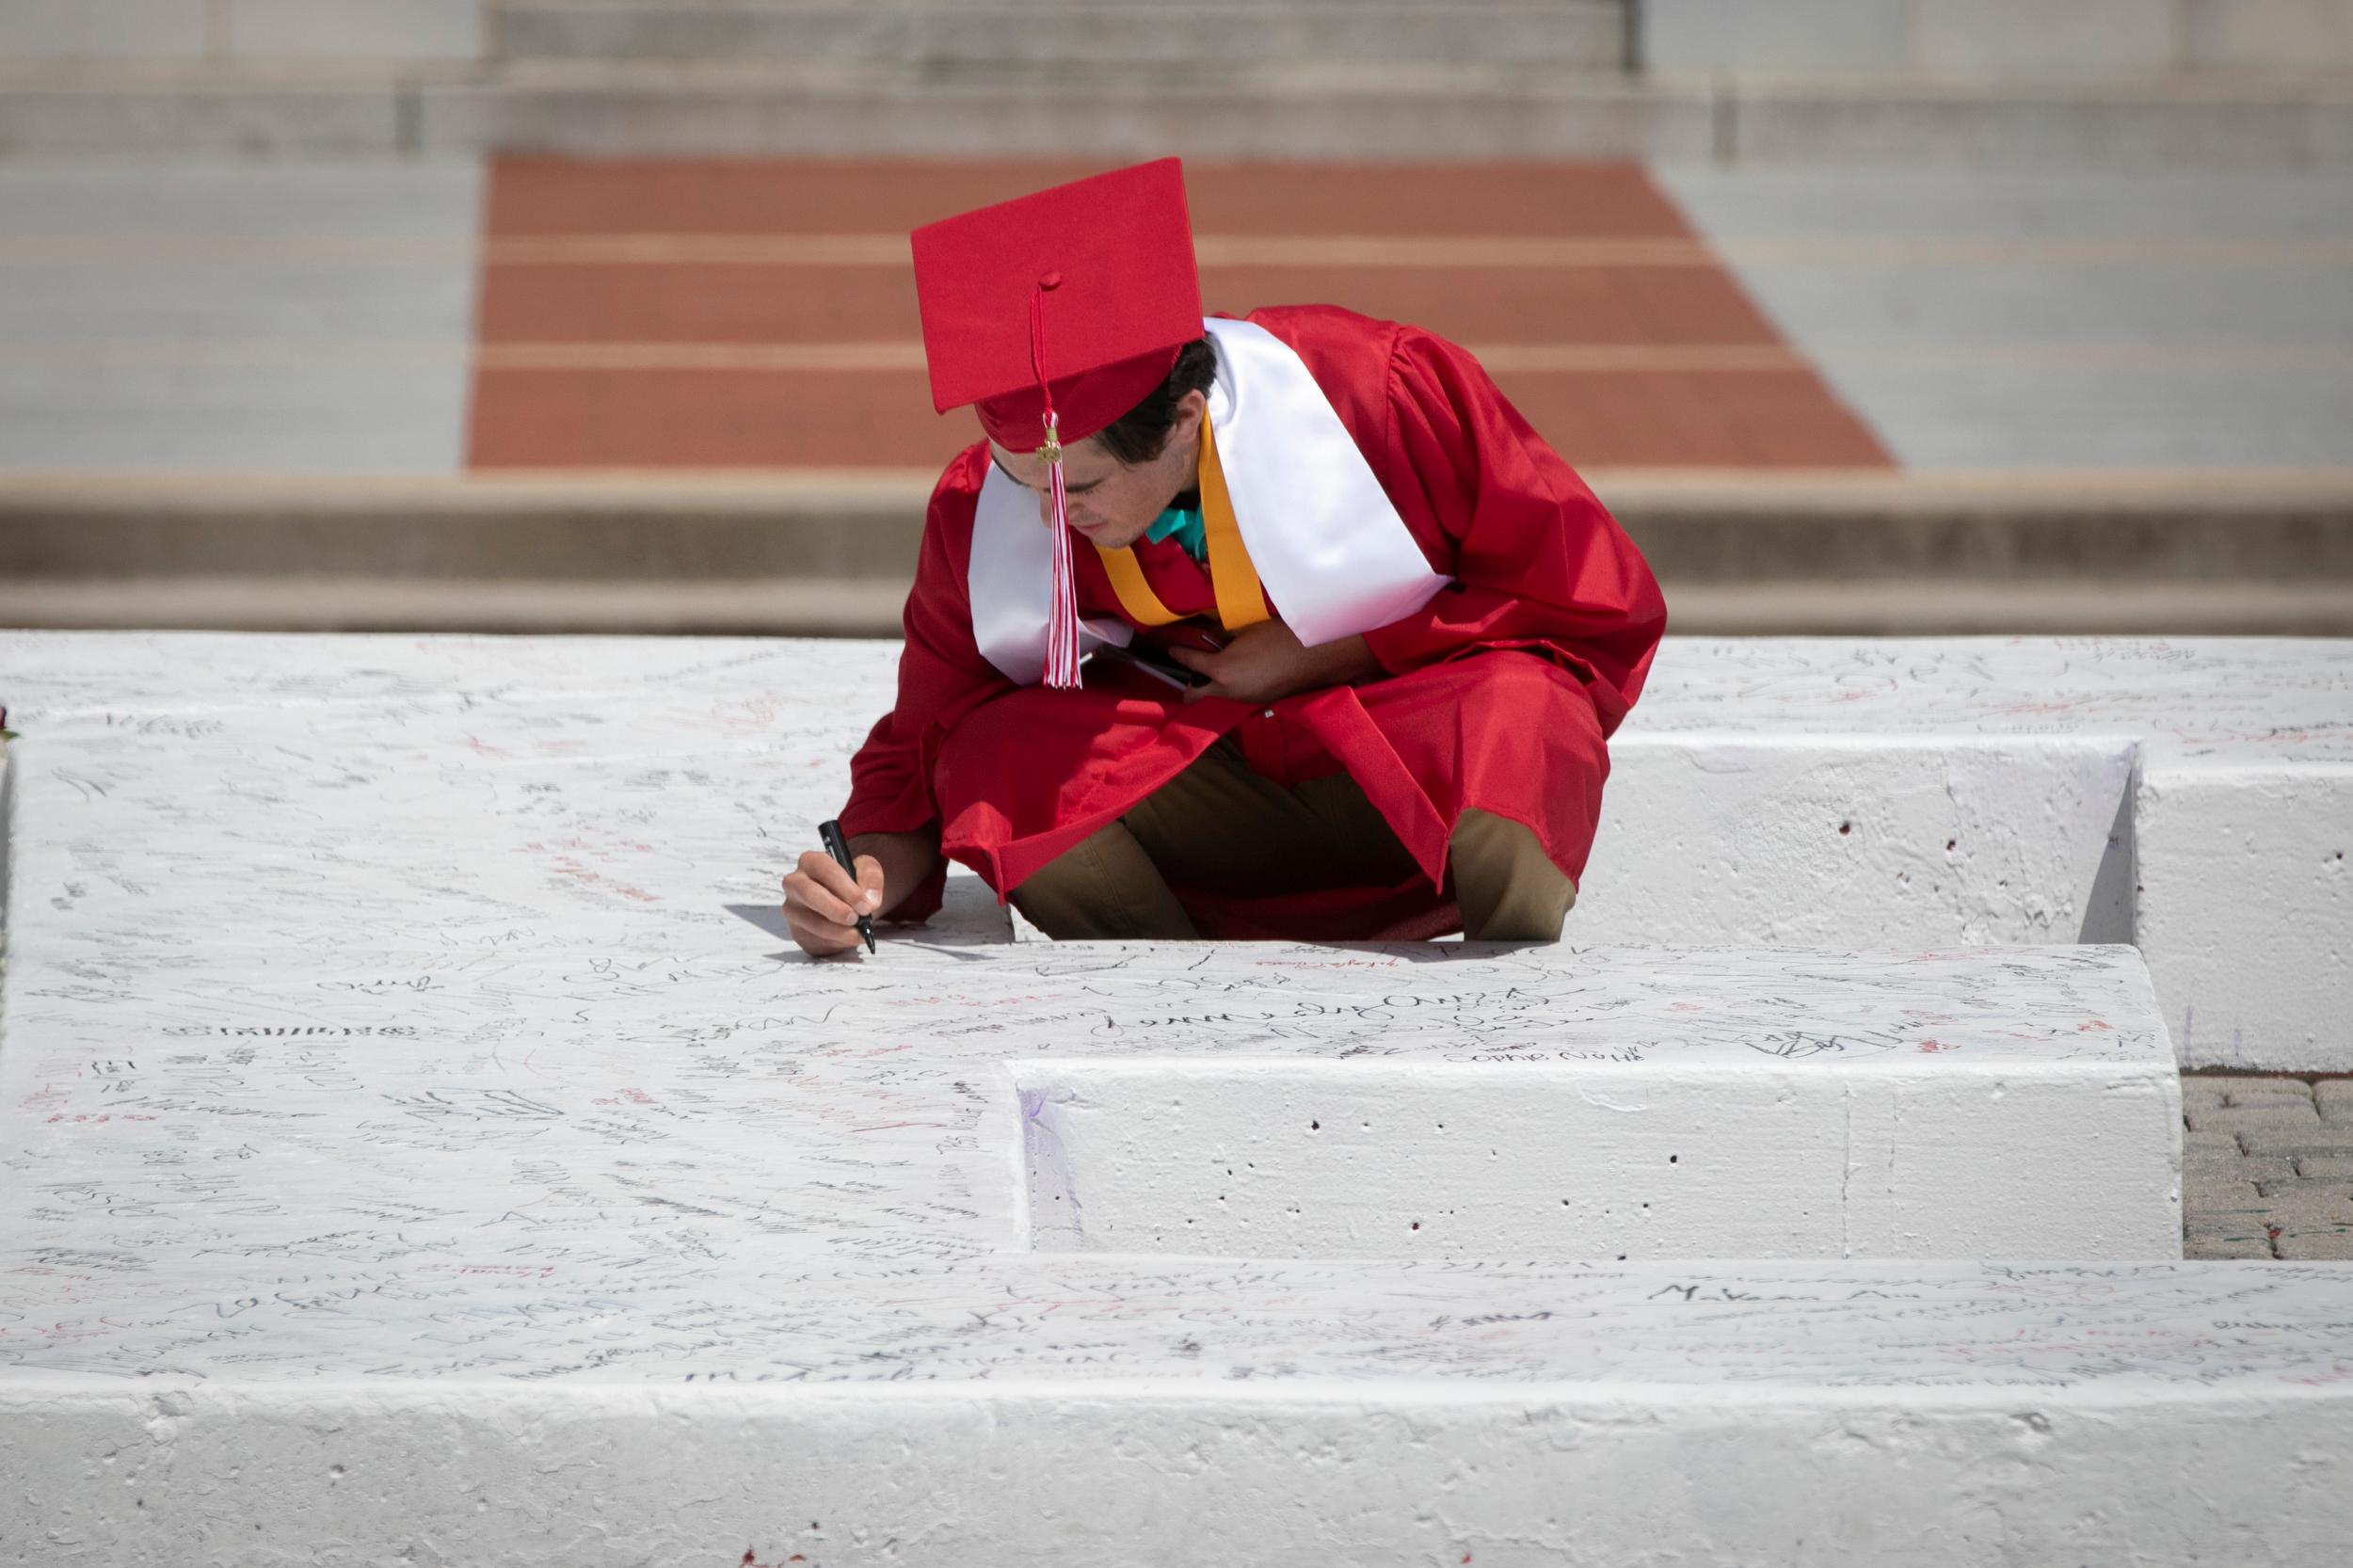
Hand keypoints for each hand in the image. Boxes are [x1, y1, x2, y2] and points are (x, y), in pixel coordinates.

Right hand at [782, 847, 883, 956]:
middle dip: (835, 909)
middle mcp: (795, 883)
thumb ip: (871, 878)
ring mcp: (793, 909)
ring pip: (812, 922)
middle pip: (810, 894)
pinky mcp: (797, 931)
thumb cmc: (852, 882)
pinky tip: (849, 938)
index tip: (864, 905)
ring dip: (838, 931)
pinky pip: (814, 939)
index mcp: (811, 861)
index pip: (824, 870)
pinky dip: (836, 942)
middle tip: (856, 919)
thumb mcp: (866, 871)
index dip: (846, 888)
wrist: (847, 903)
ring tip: (858, 933)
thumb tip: (869, 900)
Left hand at [1168, 622, 1378, 705]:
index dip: (1178, 653)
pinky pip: (1235, 695)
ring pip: (1216, 695)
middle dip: (1189, 683)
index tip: (1172, 649)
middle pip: (1195, 696)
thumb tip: (1208, 635)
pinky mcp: (1259, 701)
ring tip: (1217, 664)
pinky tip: (1241, 670)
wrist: (1316, 655)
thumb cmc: (1281, 636)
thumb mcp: (1246, 630)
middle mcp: (1228, 691)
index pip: (1190, 661)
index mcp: (1221, 671)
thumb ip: (1222, 635)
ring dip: (1212, 683)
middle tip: (1191, 666)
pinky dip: (1230, 685)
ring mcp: (1244, 700)